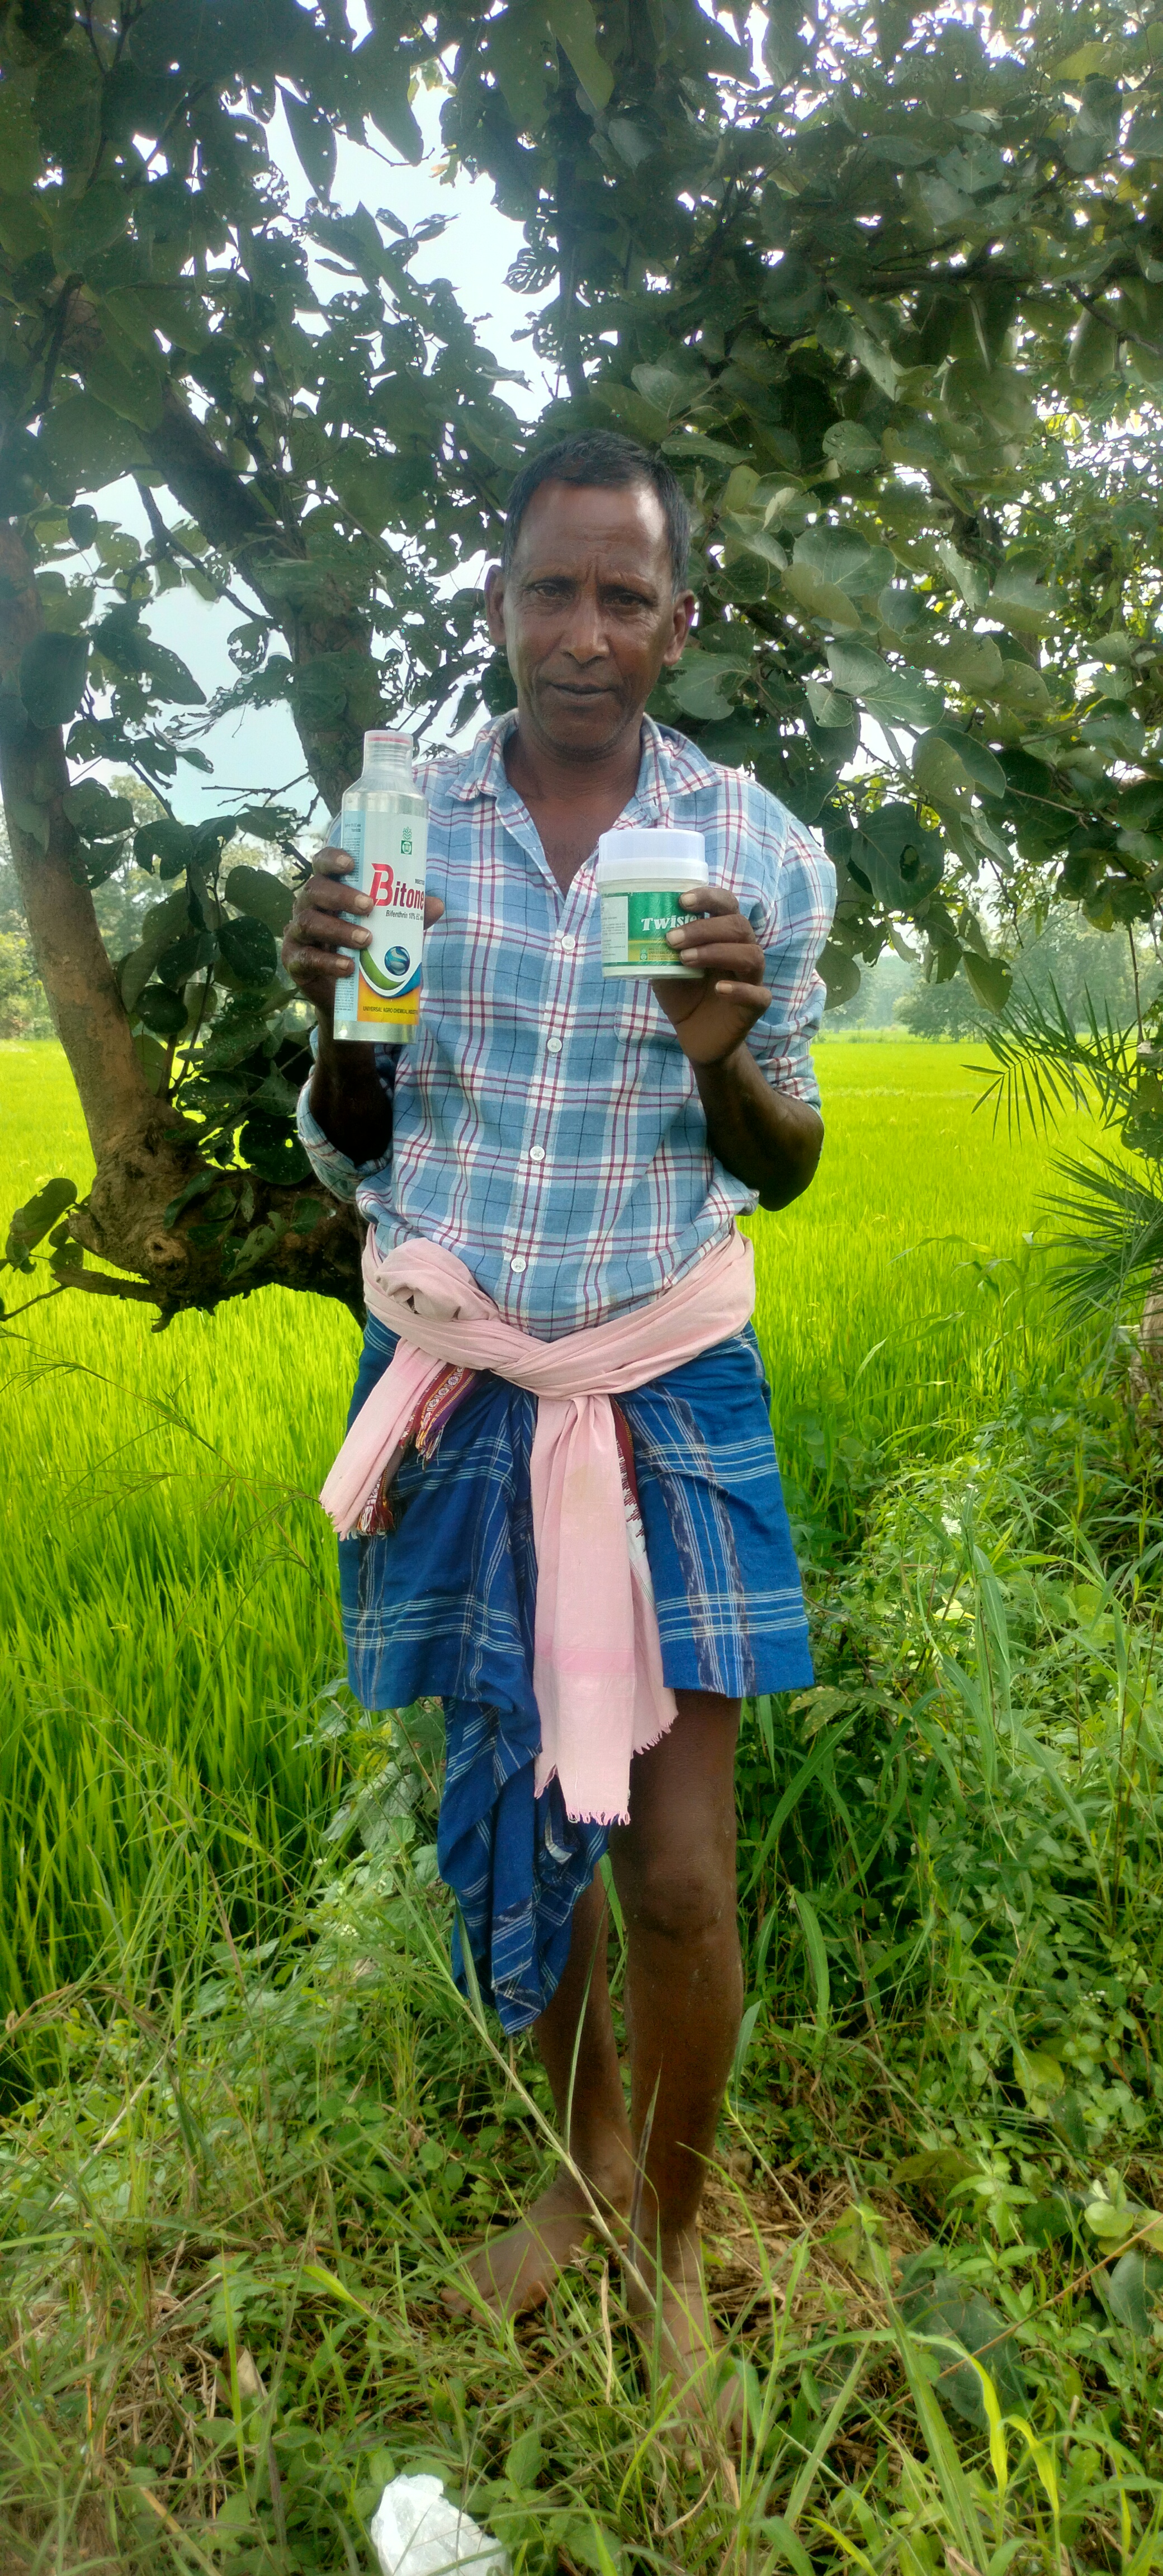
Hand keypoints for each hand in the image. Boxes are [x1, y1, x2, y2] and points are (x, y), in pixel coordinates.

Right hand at [282, 846, 444, 1020]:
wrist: (350, 996)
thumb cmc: (367, 951)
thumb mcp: (390, 932)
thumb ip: (408, 918)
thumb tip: (436, 904)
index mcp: (328, 891)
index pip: (322, 864)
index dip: (332, 859)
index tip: (351, 863)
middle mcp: (308, 906)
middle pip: (315, 890)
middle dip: (342, 896)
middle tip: (369, 906)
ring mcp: (297, 933)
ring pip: (310, 922)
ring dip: (339, 930)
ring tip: (366, 940)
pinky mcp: (294, 961)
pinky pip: (307, 957)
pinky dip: (329, 962)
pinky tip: (348, 967)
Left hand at [651, 885, 770, 1068]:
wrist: (695, 1036)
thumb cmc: (684, 996)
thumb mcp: (665, 968)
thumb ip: (660, 949)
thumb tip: (638, 927)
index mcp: (724, 936)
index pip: (727, 905)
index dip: (709, 897)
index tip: (681, 900)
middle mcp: (742, 951)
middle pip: (738, 926)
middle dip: (704, 928)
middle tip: (672, 938)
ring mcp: (752, 978)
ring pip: (750, 955)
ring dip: (716, 952)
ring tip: (685, 959)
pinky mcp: (755, 1006)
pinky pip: (757, 994)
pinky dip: (739, 989)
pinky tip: (719, 989)